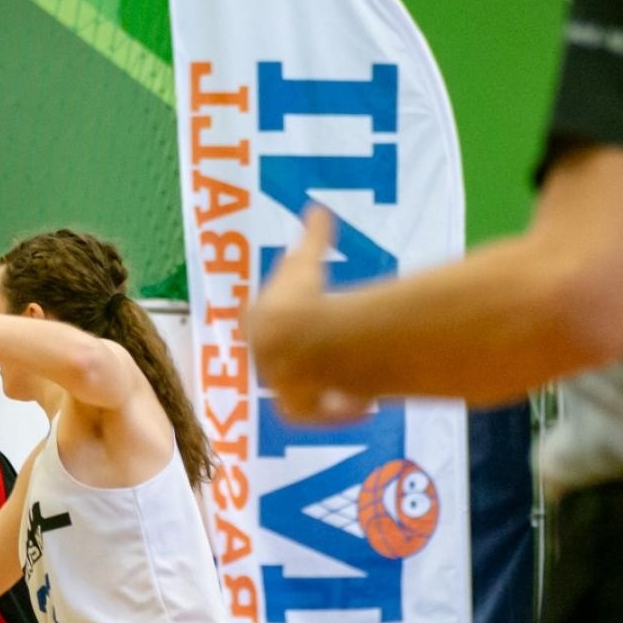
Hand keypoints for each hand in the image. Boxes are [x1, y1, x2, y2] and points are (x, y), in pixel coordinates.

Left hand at [249, 206, 371, 422]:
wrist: (299, 344)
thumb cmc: (300, 299)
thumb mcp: (307, 262)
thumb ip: (313, 237)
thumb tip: (317, 207)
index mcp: (259, 324)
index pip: (269, 320)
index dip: (287, 317)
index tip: (305, 314)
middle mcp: (263, 358)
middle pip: (281, 356)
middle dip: (301, 354)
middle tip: (326, 350)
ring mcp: (278, 385)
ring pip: (297, 388)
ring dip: (320, 387)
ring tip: (349, 385)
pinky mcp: (296, 410)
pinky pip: (316, 414)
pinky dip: (339, 412)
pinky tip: (364, 408)